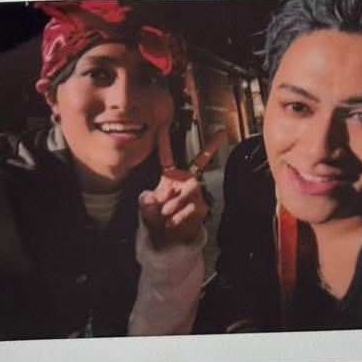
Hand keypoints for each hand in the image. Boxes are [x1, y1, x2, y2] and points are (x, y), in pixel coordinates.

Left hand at [139, 127, 225, 249]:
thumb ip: (149, 198)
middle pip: (200, 161)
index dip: (164, 141)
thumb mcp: (146, 206)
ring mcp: (195, 192)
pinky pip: (192, 206)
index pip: (166, 155)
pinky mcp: (201, 206)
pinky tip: (171, 222)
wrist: (167, 236)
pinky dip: (179, 216)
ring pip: (191, 188)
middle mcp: (185, 179)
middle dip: (210, 147)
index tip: (163, 124)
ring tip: (166, 212)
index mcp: (169, 175)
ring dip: (177, 201)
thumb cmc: (156, 216)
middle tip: (215, 141)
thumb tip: (165, 193)